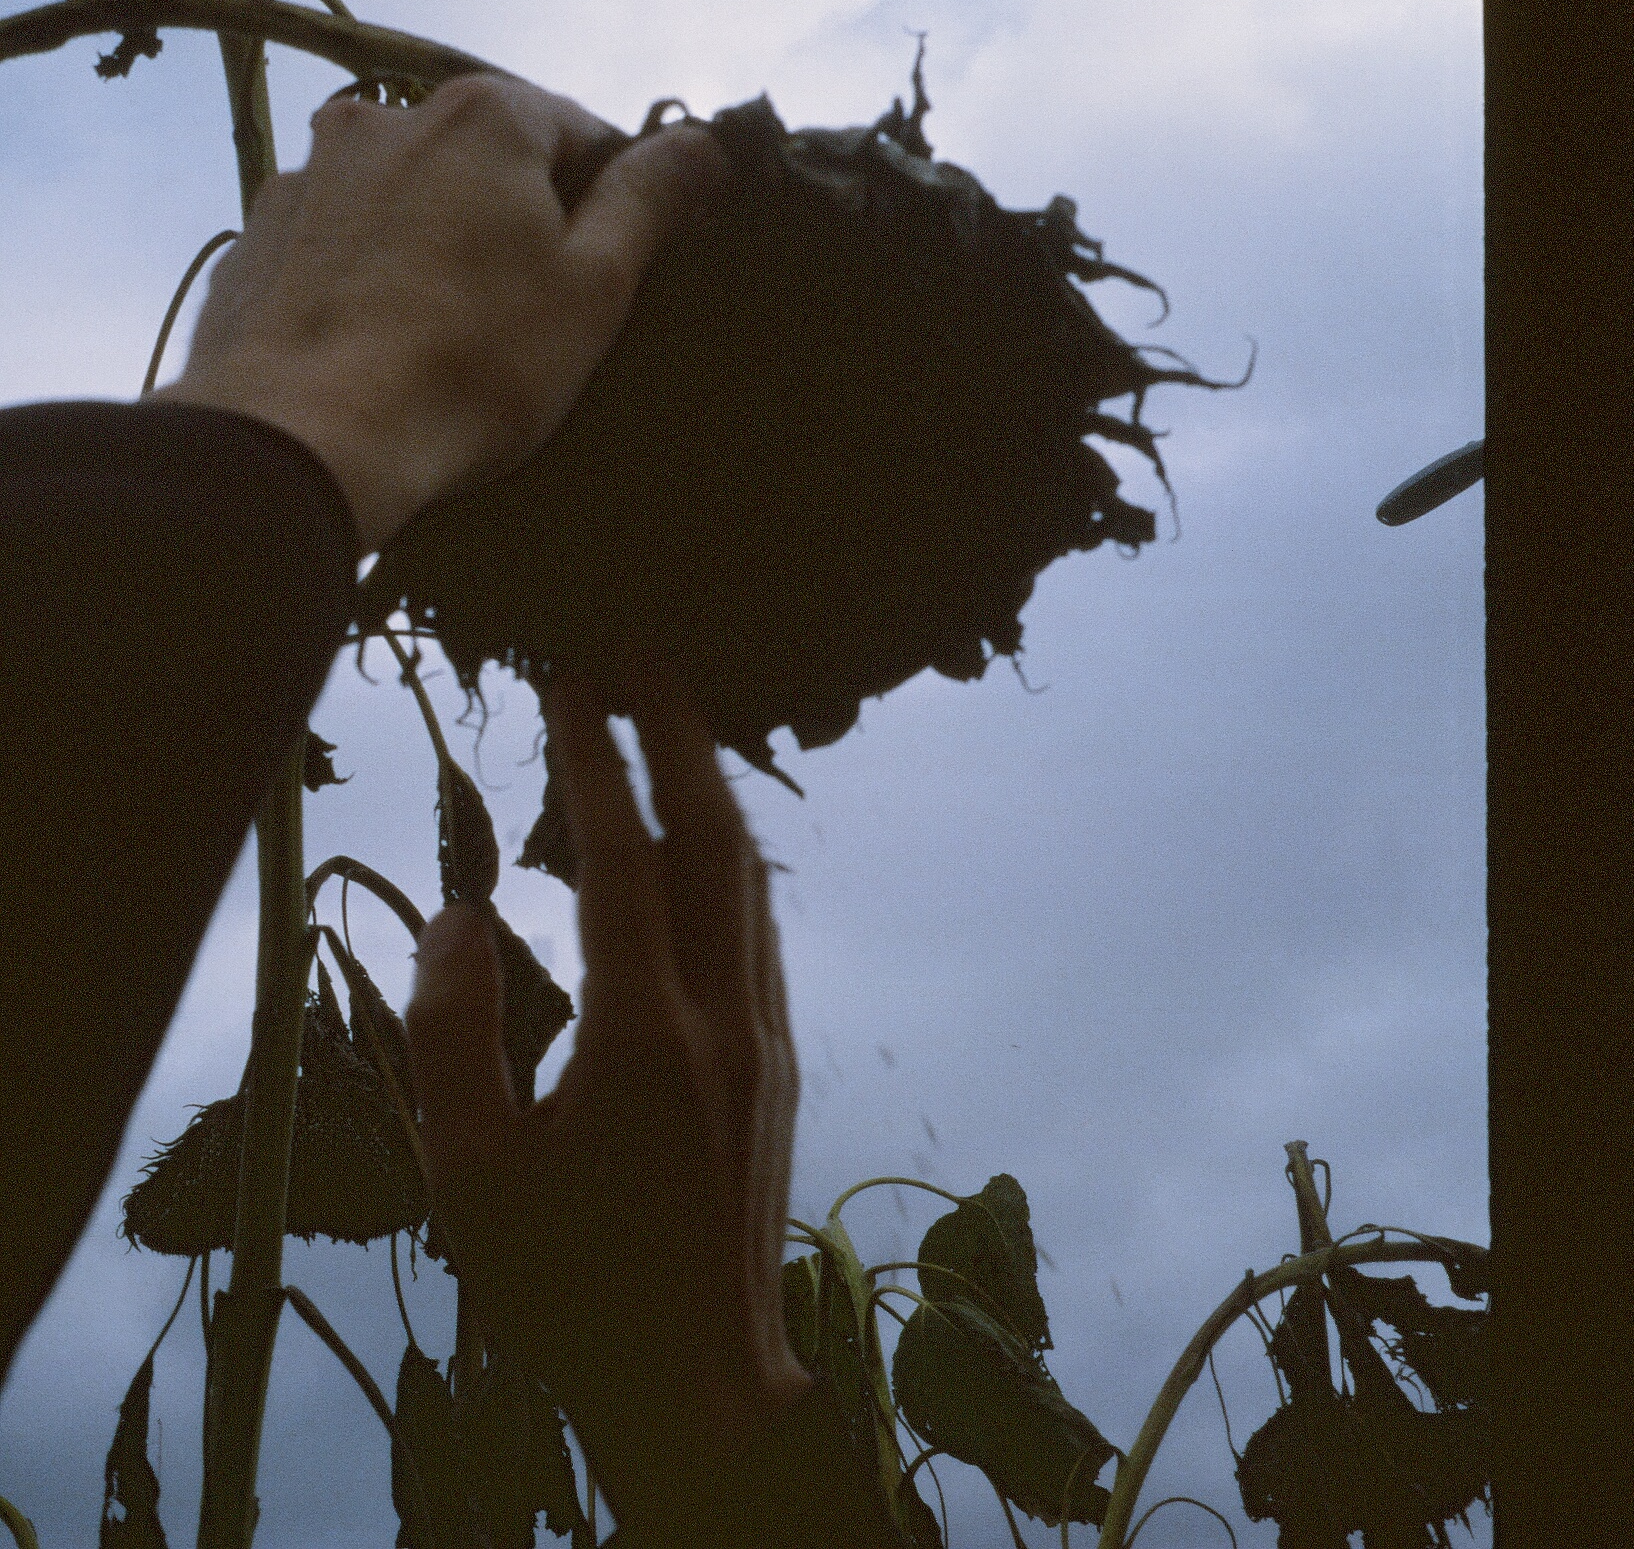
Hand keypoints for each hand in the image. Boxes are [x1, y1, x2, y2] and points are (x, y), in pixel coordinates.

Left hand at [150, 75, 726, 552]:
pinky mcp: (262, 233)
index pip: (584, 131)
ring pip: (412, 194)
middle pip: (490, 158)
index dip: (615, 200)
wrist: (304, 437)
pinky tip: (389, 339)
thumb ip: (649, 199)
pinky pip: (344, 238)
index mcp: (484, 116)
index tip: (617, 268)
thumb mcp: (595, 284)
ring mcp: (311, 173)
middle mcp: (387, 118)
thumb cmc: (470, 363)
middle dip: (521, 218)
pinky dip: (373, 271)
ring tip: (455, 332)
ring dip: (442, 240)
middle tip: (538, 312)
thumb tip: (701, 144)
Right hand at [405, 665, 809, 1538]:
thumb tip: (467, 912)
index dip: (595, 759)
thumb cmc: (567, 1291)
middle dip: (681, 734)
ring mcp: (765, 1039)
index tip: (572, 677)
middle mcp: (725, 1018)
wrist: (700, 1381)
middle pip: (716, 838)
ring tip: (673, 723)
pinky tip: (707, 850)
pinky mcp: (779, 1068)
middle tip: (644, 653)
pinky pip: (763, 932)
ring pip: (753, 881)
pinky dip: (734, 863)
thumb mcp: (470, 1173)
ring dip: (712, 791)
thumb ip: (454, 1034)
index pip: (623, 858)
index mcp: (643, 1036)